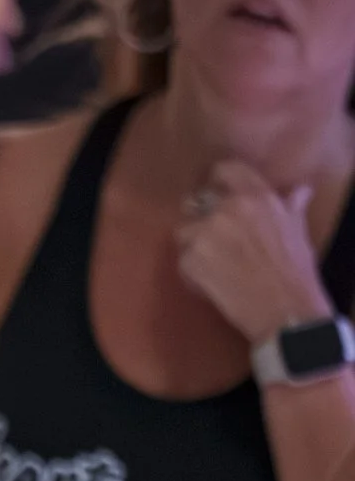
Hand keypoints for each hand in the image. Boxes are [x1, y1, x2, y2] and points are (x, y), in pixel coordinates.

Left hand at [175, 159, 323, 348]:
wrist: (285, 310)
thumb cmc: (295, 271)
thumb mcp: (297, 231)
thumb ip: (290, 207)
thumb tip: (299, 191)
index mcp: (255, 196)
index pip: (224, 170)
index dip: (217, 182)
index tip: (216, 194)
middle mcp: (227, 208)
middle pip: (196, 204)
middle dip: (202, 221)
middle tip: (215, 242)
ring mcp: (205, 233)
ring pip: (184, 233)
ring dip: (193, 247)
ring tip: (214, 267)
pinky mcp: (190, 260)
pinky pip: (182, 262)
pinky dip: (192, 274)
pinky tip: (211, 285)